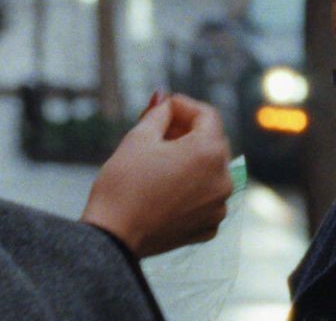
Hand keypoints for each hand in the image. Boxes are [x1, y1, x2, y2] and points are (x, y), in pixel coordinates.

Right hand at [81, 93, 232, 257]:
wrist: (113, 237)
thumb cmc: (123, 185)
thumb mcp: (138, 138)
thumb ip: (158, 113)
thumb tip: (164, 99)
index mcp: (209, 152)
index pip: (207, 114)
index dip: (183, 105)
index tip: (162, 107)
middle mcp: (223, 179)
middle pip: (210, 142)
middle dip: (186, 131)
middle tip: (156, 130)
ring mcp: (218, 206)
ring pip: (209, 170)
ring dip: (189, 160)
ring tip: (158, 160)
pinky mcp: (208, 226)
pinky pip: (205, 197)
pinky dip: (190, 188)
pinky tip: (164, 187)